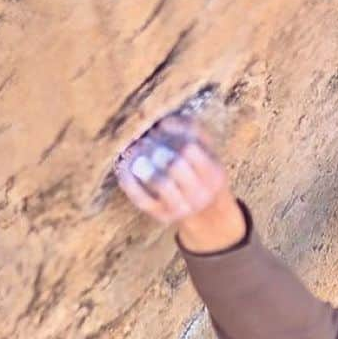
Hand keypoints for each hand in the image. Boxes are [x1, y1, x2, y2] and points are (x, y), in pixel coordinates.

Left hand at [114, 115, 244, 250]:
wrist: (207, 214)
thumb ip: (193, 130)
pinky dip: (129, 181)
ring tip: (134, 151)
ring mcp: (182, 208)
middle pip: (177, 165)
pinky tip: (123, 166)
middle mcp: (200, 194)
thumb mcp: (208, 152)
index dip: (172, 134)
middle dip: (157, 149)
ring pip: (162, 183)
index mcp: (213, 174)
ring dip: (144, 163)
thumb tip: (163, 122)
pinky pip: (143, 199)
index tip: (160, 128)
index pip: (191, 148)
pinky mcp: (162, 216)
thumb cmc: (201, 172)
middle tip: (144, 140)